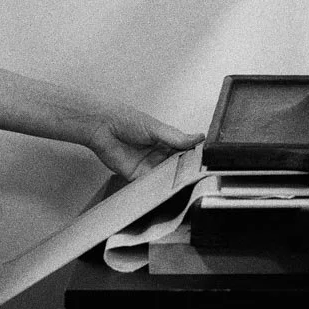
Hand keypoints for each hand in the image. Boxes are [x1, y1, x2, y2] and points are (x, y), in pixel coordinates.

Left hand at [85, 104, 203, 180]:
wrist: (103, 127)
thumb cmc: (127, 120)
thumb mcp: (156, 128)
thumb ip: (177, 137)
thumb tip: (199, 137)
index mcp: (165, 140)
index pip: (184, 151)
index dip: (193, 157)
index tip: (205, 162)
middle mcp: (158, 154)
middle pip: (176, 166)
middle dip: (184, 171)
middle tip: (197, 176)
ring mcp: (148, 166)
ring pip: (165, 177)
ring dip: (172, 180)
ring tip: (184, 184)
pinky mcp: (136, 176)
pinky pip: (149, 185)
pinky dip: (157, 187)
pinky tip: (166, 188)